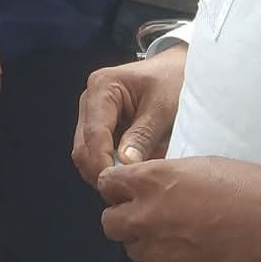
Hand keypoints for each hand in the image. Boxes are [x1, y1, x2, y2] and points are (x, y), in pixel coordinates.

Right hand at [72, 44, 184, 184]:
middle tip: (125, 192)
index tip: (119, 184)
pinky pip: (97, 152)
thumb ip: (144, 134)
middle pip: (82, 147)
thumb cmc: (173, 80)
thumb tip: (125, 163)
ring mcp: (92, 114)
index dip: (102, 163)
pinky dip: (109, 165)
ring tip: (129, 183)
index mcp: (102, 87)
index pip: (93, 134)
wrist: (178, 69)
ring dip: (103, 171)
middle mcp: (90, 100)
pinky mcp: (100, 126)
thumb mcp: (164, 107)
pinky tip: (129, 172)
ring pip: (85, 153)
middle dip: (100, 172)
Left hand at [96, 156, 260, 261]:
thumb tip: (151, 186)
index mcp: (153, 179)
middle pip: (111, 222)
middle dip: (124, 219)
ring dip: (147, 244)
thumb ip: (166, 177)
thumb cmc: (248, 189)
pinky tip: (183, 258)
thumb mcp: (200, 165)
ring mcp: (161, 247)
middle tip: (147, 217)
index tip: (126, 192)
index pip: (107, 183)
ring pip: (132, 251)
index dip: (116, 188)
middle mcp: (149, 213)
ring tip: (174, 238)